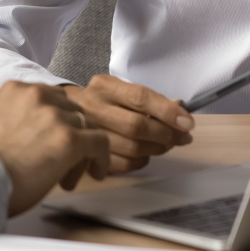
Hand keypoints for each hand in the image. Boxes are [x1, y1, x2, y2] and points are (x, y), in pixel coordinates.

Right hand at [0, 81, 110, 215]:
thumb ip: (22, 116)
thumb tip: (44, 130)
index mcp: (17, 89)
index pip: (53, 97)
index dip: (59, 120)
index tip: (58, 137)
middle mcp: (37, 94)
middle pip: (72, 109)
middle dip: (72, 133)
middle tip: (67, 159)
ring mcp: (54, 115)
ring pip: (86, 127)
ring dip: (83, 150)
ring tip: (73, 172)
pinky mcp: (69, 138)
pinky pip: (99, 143)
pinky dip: (102, 159)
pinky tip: (97, 172)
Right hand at [61, 75, 192, 172]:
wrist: (61, 112)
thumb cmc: (102, 101)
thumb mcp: (121, 90)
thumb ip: (149, 100)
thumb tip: (181, 114)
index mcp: (104, 86)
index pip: (140, 97)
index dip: (167, 112)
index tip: (188, 123)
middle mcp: (92, 106)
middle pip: (136, 126)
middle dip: (166, 135)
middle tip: (182, 138)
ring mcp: (87, 133)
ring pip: (131, 148)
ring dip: (156, 149)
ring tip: (165, 145)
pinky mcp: (86, 155)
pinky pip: (121, 164)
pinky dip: (140, 162)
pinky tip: (145, 155)